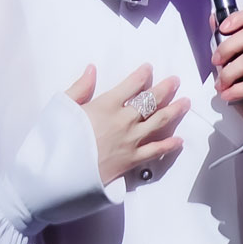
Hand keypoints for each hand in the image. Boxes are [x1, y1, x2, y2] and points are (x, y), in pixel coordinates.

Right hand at [65, 63, 189, 184]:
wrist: (59, 174)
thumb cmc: (57, 141)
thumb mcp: (62, 107)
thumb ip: (80, 87)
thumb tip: (92, 69)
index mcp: (107, 105)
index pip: (131, 85)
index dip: (142, 75)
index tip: (148, 69)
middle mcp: (124, 121)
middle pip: (151, 101)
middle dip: (165, 89)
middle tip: (175, 81)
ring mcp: (131, 141)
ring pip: (159, 122)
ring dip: (174, 111)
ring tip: (185, 102)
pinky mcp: (132, 160)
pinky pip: (155, 151)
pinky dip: (168, 145)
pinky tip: (178, 141)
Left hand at [211, 9, 242, 131]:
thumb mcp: (241, 64)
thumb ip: (230, 43)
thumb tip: (213, 20)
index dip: (239, 18)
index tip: (222, 28)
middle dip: (226, 47)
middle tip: (215, 61)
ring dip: (228, 73)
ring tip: (221, 85)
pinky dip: (235, 90)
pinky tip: (228, 95)